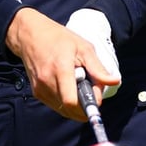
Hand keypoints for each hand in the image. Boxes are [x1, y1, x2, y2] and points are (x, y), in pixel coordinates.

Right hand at [4, 7, 119, 120]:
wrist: (30, 36)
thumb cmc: (59, 39)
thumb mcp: (83, 47)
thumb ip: (98, 68)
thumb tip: (115, 81)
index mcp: (60, 69)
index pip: (72, 101)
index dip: (88, 105)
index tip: (98, 100)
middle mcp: (47, 82)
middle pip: (70, 108)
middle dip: (84, 104)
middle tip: (90, 88)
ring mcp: (40, 89)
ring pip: (63, 109)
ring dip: (75, 103)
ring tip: (77, 83)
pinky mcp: (36, 92)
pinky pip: (56, 105)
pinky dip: (66, 101)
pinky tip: (68, 86)